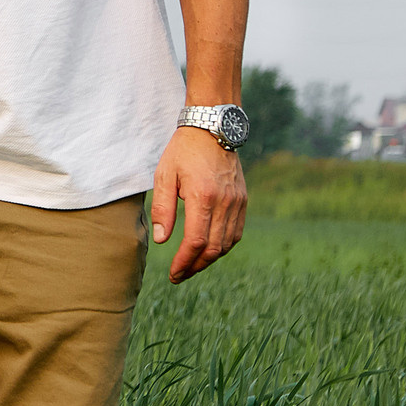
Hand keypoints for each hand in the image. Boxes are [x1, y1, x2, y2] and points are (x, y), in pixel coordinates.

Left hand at [150, 127, 245, 282]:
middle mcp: (225, 202)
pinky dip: (222, 246)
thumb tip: (162, 240)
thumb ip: (163, 209)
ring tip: (190, 266)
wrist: (213, 129)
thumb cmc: (183, 152)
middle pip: (213, 248)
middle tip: (179, 276)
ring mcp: (237, 202)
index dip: (184, 262)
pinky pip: (236, 232)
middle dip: (195, 266)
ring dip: (209, 259)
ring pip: (227, 243)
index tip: (172, 274)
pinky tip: (208, 250)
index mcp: (203, 197)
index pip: (196, 241)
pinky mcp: (242, 200)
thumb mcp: (164, 176)